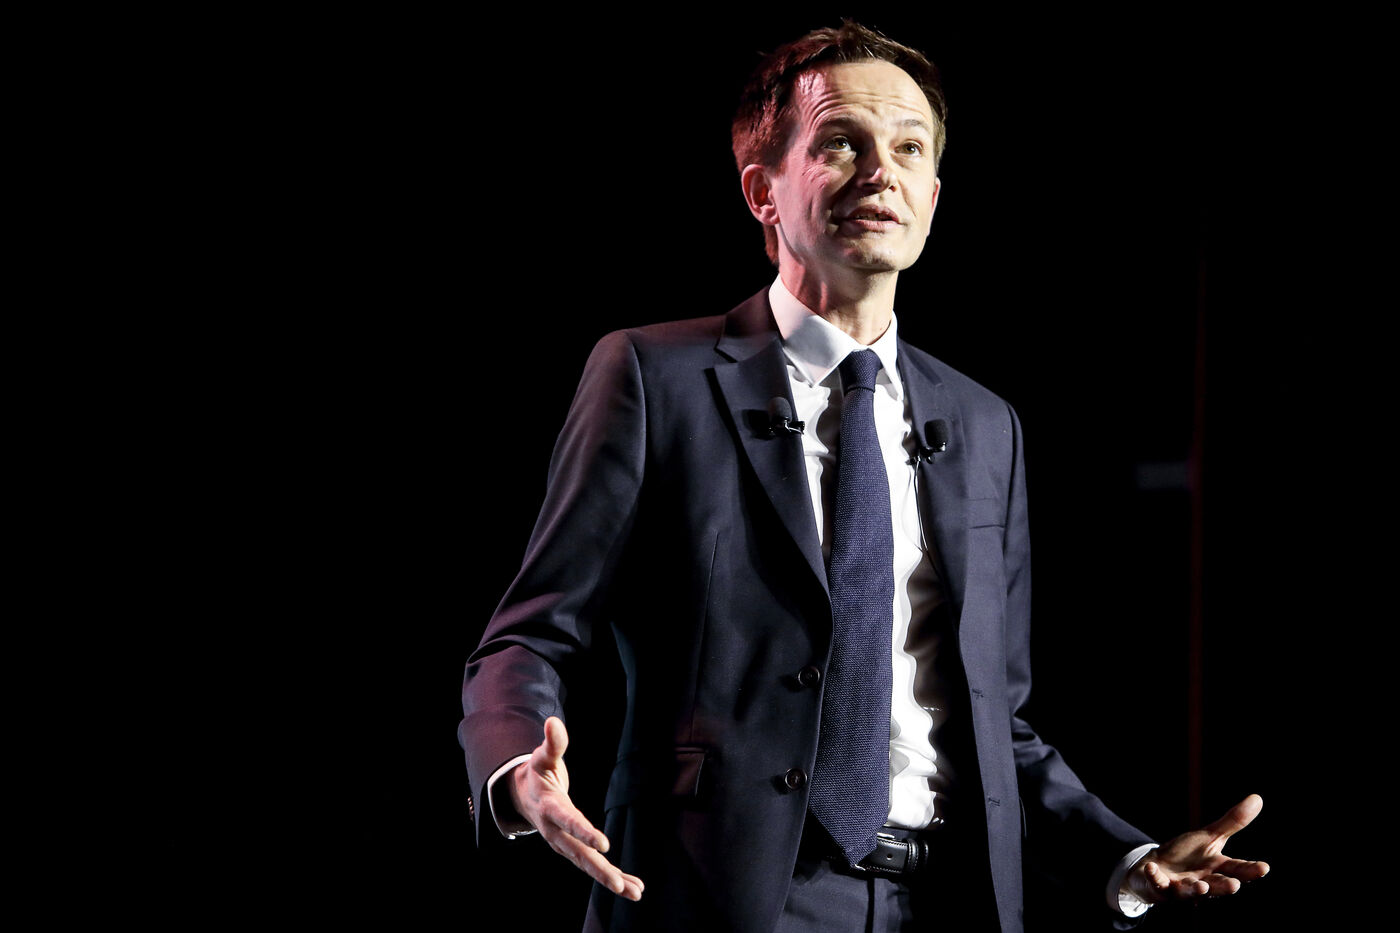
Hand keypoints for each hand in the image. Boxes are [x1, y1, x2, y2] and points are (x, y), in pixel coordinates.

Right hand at [509, 716, 643, 900]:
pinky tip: (632, 885)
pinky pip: (591, 864)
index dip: (585, 833)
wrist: (521, 795)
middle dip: (600, 871)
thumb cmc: (538, 773)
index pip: (569, 821)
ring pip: (587, 865)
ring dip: (610, 880)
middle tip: (621, 886)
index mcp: (550, 808)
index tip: (604, 845)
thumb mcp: (544, 757)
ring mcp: (562, 843)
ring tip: (635, 893)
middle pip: (579, 854)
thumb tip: (553, 721)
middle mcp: (555, 831)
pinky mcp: (570, 848)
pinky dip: (612, 876)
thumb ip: (552, 742)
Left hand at [1125, 794, 1269, 902]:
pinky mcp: (1160, 887)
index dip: (1250, 870)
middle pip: (1216, 886)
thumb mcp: (1210, 837)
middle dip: (1224, 887)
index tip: (1264, 867)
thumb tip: (1258, 798)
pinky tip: (1152, 868)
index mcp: (1217, 868)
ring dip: (1195, 889)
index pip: (1237, 869)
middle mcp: (1203, 882)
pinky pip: (1157, 883)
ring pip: (1190, 891)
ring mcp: (1181, 887)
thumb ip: (1232, 822)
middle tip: (1234, 885)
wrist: (1156, 867)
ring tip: (1201, 887)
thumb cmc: (1187, 855)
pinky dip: (1155, 876)